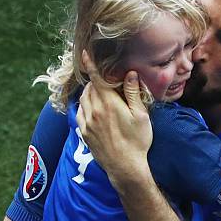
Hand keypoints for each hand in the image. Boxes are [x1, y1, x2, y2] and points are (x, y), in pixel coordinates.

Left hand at [76, 51, 152, 187]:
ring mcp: (87, 123)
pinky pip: (80, 113)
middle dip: (95, 81)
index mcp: (109, 104)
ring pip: (84, 99)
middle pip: (90, 88)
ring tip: (99, 93)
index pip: (97, 79)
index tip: (84, 53)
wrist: (125, 167)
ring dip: (89, 93)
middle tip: (105, 80)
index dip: (90, 64)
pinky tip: (93, 109)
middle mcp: (94, 111)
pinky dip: (85, 106)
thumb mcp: (140, 116)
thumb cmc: (137, 142)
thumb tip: (130, 74)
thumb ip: (132, 93)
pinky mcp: (84, 133)